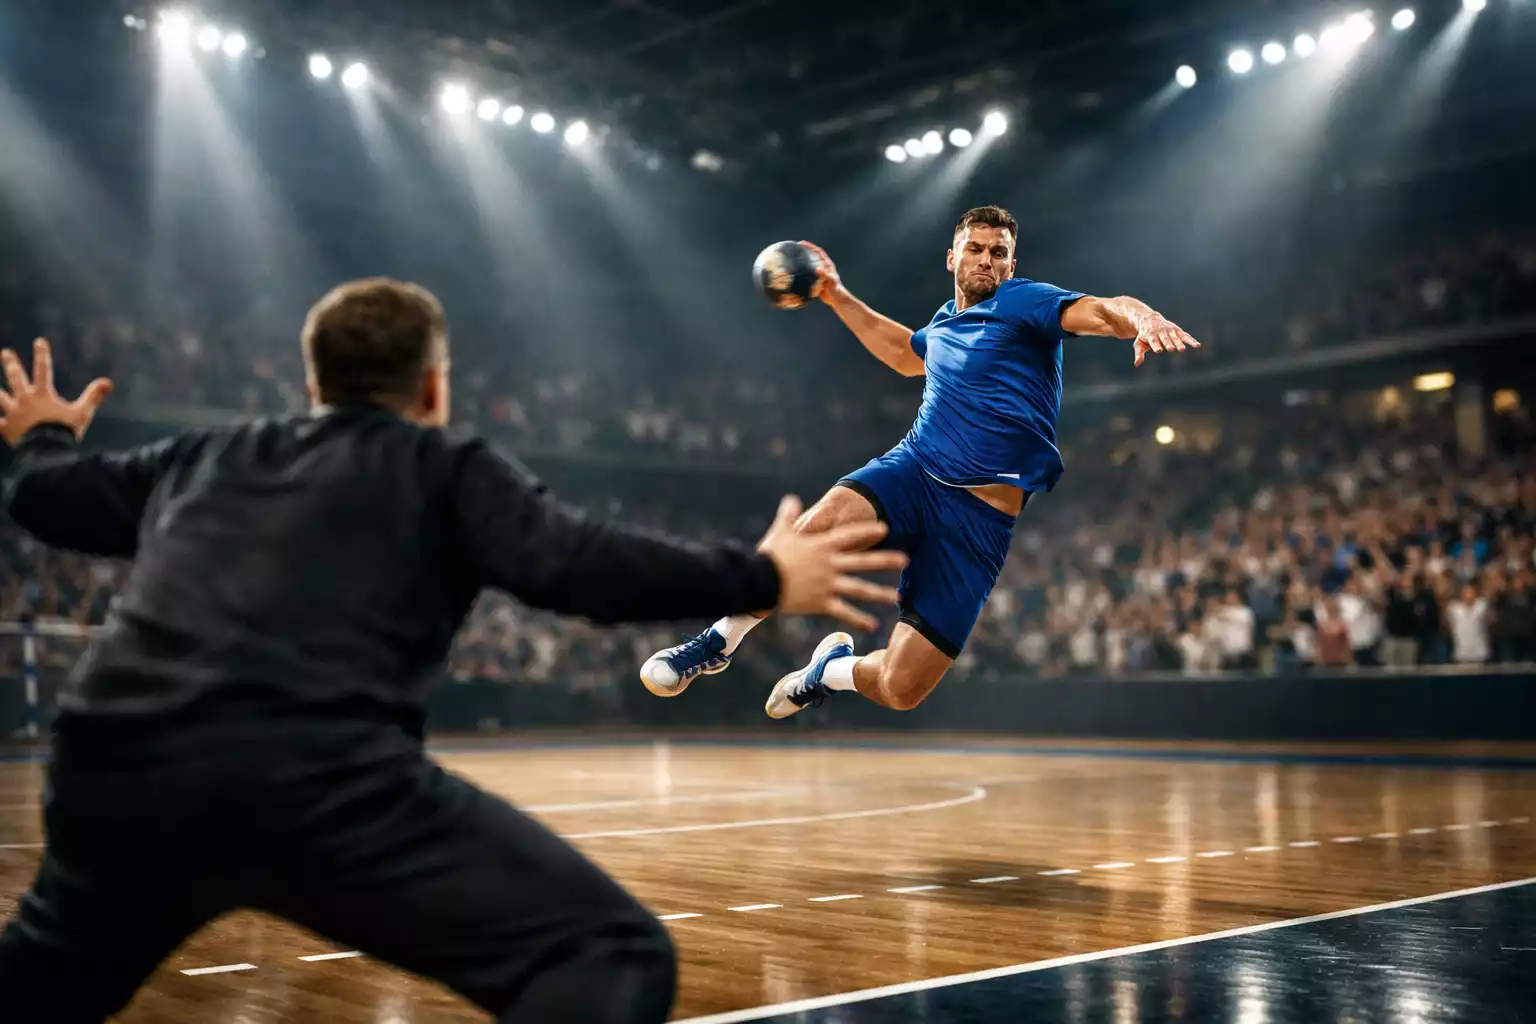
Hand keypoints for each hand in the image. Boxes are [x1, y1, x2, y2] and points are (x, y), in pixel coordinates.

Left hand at [0, 339, 113, 445]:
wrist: (48, 452)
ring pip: (1, 398)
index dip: (42, 354)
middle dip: (11, 364)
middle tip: (6, 353)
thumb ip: (93, 396)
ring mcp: (13, 414)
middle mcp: (25, 400)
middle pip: (16, 378)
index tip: (39, 341)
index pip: (43, 369)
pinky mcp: (7, 429)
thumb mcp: (83, 414)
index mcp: (43, 395)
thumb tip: (108, 382)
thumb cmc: (65, 432)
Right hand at [757, 495, 907, 631]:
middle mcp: (830, 564)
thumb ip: (788, 514)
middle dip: (886, 560)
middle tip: (905, 560)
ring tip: (897, 597)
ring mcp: (828, 584)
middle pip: (863, 561)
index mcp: (822, 546)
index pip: (850, 535)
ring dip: (879, 593)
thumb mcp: (780, 531)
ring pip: (859, 589)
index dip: (868, 531)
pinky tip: (873, 625)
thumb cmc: (768, 555)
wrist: (759, 581)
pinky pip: (844, 612)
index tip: (885, 529)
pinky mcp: (821, 602)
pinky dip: (858, 619)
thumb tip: (791, 498)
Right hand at [797, 241, 845, 304]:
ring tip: (792, 262)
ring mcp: (819, 275)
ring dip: (802, 265)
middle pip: (812, 258)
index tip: (801, 243)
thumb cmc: (837, 290)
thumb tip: (817, 269)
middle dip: (804, 253)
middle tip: (795, 250)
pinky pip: (808, 277)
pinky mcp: (816, 282)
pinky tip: (794, 278)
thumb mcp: (831, 281)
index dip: (810, 246)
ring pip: (809, 268)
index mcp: (827, 265)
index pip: (818, 252)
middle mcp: (823, 268)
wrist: (837, 300)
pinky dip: (802, 277)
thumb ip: (825, 274)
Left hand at [1132, 317, 1200, 366]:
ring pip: (1175, 338)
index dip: (1156, 345)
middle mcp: (1161, 332)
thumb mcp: (1139, 343)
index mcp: (1151, 335)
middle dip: (1168, 344)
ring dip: (1179, 343)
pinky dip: (1191, 340)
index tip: (1159, 350)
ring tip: (1182, 350)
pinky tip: (1197, 346)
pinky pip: (1185, 336)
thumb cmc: (1144, 335)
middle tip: (1171, 349)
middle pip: (1165, 339)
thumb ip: (1139, 353)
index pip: (1154, 341)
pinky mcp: (1177, 330)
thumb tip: (1136, 364)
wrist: (1150, 319)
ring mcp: (1170, 331)